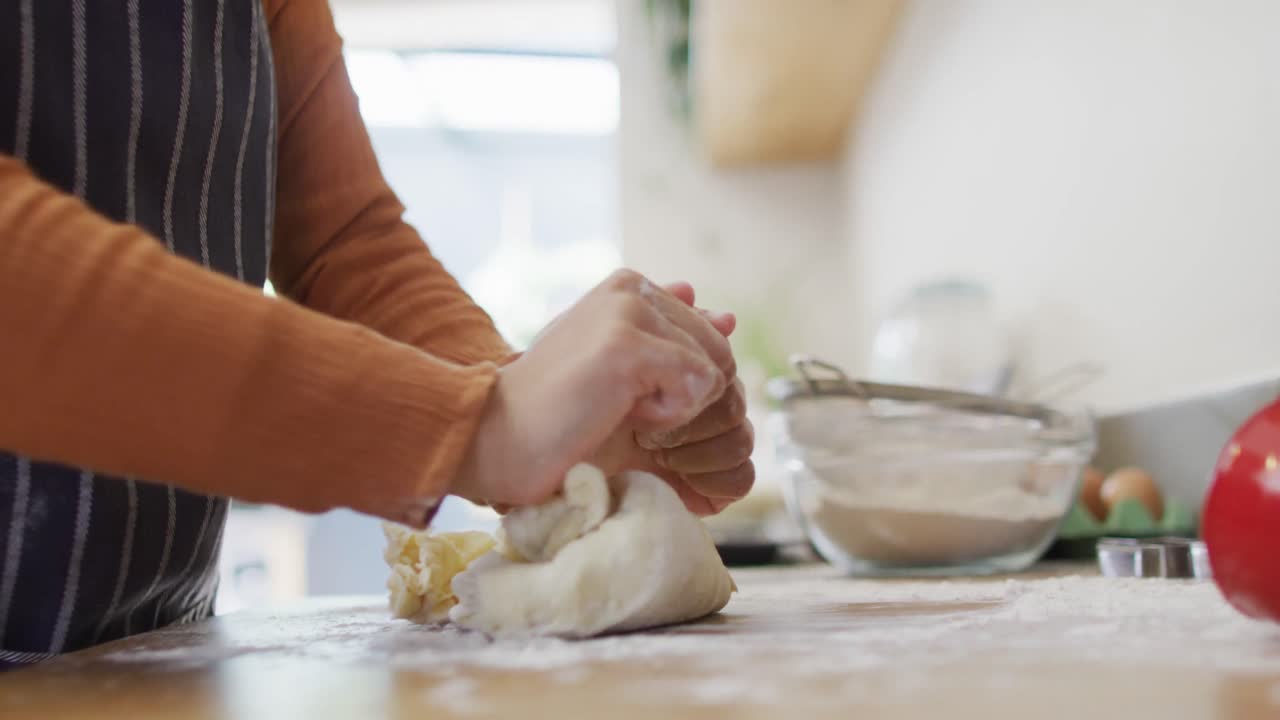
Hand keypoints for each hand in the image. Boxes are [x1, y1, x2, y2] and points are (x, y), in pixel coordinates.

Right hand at [450, 269, 734, 508]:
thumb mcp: (622, 365)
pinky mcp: (628, 345)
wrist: (500, 437)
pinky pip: (699, 385)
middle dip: (684, 393)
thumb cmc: (555, 410)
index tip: (626, 395)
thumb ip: (673, 335)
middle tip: (621, 405)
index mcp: (629, 286)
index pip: (709, 333)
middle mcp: (631, 287)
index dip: (680, 381)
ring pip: (713, 367)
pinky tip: (620, 413)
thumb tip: (727, 315)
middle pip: (719, 349)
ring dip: (675, 406)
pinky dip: (668, 415)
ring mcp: (628, 311)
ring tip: (617, 406)